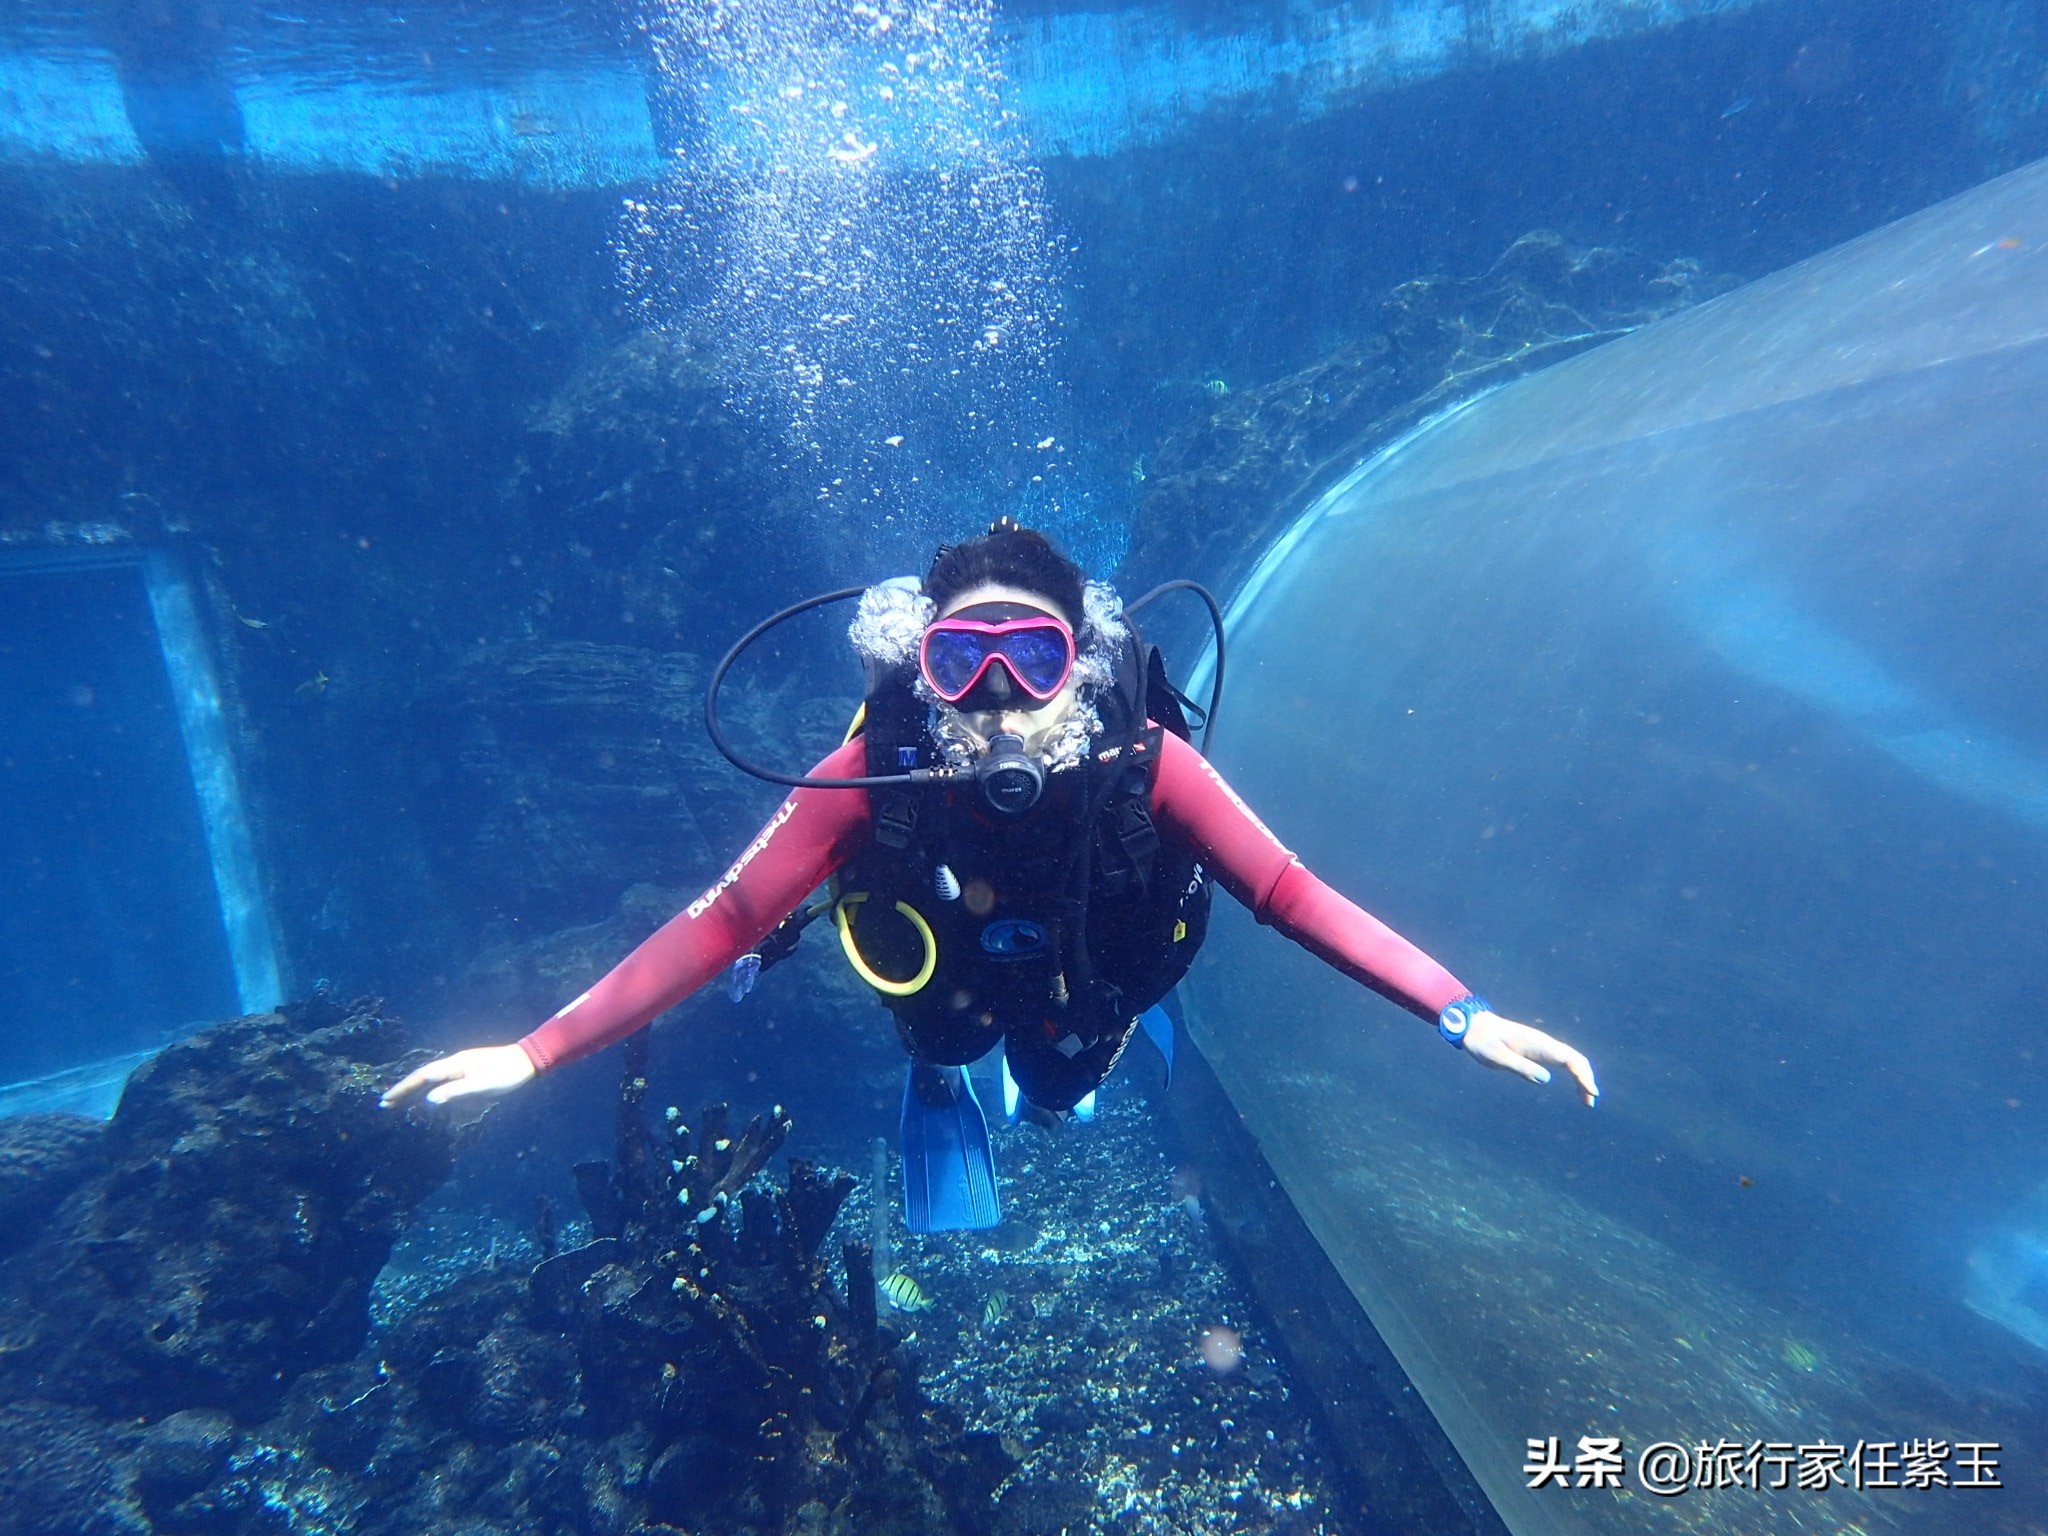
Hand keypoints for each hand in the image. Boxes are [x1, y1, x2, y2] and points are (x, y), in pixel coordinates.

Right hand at [380, 1044, 535, 1108]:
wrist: (529, 1061)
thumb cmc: (508, 1074)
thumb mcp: (483, 1086)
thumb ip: (456, 1092)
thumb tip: (429, 1099)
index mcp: (456, 1064)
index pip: (422, 1076)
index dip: (403, 1088)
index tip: (386, 1099)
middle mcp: (456, 1062)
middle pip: (423, 1076)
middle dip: (404, 1089)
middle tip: (385, 1103)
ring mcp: (462, 1066)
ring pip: (432, 1078)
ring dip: (414, 1089)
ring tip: (398, 1102)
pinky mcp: (470, 1071)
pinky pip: (443, 1080)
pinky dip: (429, 1088)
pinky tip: (426, 1096)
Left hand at [1461, 1010, 1598, 1105]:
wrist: (1474, 1026)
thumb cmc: (1483, 1041)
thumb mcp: (1497, 1056)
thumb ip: (1520, 1066)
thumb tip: (1545, 1079)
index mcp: (1538, 1044)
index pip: (1569, 1058)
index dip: (1583, 1074)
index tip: (1591, 1091)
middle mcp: (1544, 1043)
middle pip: (1575, 1059)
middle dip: (1587, 1079)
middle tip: (1590, 1102)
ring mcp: (1542, 1046)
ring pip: (1571, 1060)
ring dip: (1582, 1078)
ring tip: (1586, 1101)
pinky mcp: (1537, 1051)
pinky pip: (1562, 1062)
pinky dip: (1573, 1074)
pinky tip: (1574, 1087)